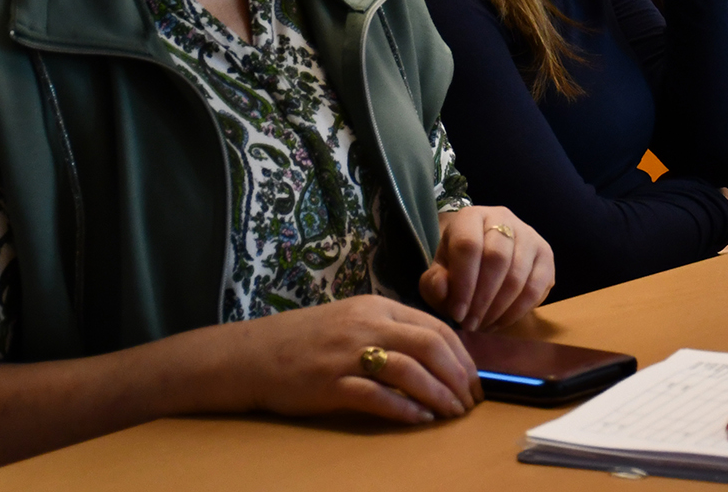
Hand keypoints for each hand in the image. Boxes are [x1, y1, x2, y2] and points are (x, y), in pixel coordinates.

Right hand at [234, 293, 479, 422]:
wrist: (252, 355)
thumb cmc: (307, 341)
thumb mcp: (354, 321)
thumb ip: (391, 332)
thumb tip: (436, 357)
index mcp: (378, 307)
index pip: (435, 328)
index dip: (462, 356)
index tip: (474, 380)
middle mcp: (367, 325)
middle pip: (429, 347)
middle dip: (458, 377)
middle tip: (470, 402)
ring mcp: (347, 353)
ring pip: (408, 370)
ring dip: (438, 395)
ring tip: (451, 413)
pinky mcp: (329, 383)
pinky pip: (376, 396)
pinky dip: (403, 409)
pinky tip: (420, 420)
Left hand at [419, 206, 554, 331]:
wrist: (481, 253)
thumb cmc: (456, 265)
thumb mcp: (438, 273)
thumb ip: (434, 283)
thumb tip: (444, 289)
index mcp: (471, 217)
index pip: (469, 246)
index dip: (463, 284)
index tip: (457, 314)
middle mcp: (503, 217)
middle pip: (497, 259)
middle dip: (483, 299)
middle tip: (471, 324)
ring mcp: (529, 234)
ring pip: (518, 275)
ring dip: (500, 308)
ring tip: (484, 325)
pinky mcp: (545, 254)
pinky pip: (537, 287)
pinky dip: (519, 311)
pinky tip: (502, 321)